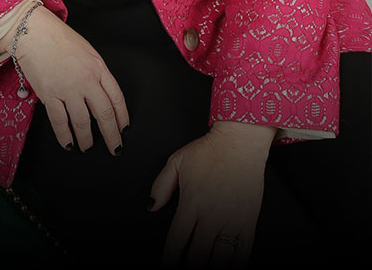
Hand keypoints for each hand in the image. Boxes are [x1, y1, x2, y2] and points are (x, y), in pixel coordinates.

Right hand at [14, 6, 129, 155]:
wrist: (34, 32)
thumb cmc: (59, 38)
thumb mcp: (87, 51)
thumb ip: (96, 72)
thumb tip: (100, 93)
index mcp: (99, 67)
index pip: (117, 98)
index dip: (122, 118)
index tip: (123, 129)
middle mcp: (86, 80)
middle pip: (104, 114)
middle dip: (111, 135)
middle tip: (114, 148)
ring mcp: (68, 88)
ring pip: (83, 122)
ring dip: (87, 139)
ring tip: (88, 147)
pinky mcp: (50, 95)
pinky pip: (60, 122)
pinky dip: (65, 136)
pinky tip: (68, 144)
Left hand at [148, 125, 268, 268]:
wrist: (240, 143)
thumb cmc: (210, 150)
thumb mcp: (177, 161)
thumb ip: (161, 185)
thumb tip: (151, 206)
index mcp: (191, 203)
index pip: (177, 241)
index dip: (170, 259)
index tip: (167, 266)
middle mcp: (210, 216)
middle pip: (197, 255)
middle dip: (190, 268)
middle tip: (184, 269)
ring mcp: (231, 221)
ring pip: (220, 258)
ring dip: (211, 267)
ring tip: (204, 269)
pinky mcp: (249, 222)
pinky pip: (243, 252)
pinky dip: (236, 264)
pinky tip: (229, 267)